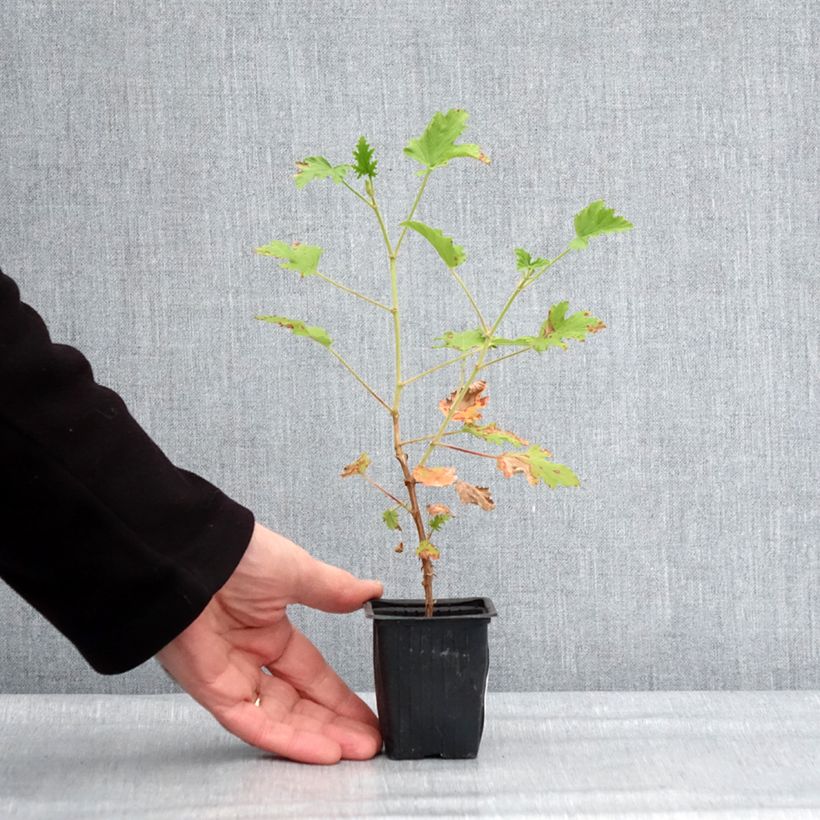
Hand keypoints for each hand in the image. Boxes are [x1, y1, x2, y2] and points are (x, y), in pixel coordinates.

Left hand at [156, 521, 383, 763]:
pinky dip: (286, 738)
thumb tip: (371, 590)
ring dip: (317, 736)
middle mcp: (249, 656)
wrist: (190, 555)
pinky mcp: (211, 689)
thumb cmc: (236, 554)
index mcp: (268, 629)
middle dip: (335, 723)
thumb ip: (334, 590)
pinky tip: (319, 749)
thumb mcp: (297, 572)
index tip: (368, 713)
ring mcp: (229, 675)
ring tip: (354, 750)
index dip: (339, 696)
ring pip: (278, 718)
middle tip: (369, 742)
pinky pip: (252, 722)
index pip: (311, 673)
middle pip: (298, 702)